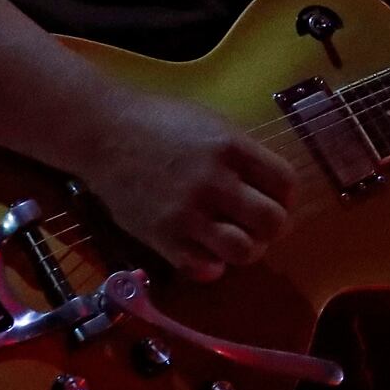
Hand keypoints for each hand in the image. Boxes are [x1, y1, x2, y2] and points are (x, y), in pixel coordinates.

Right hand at [76, 94, 295, 282]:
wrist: (103, 134)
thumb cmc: (159, 121)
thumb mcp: (211, 122)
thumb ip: (242, 153)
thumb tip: (270, 184)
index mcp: (231, 147)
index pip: (286, 182)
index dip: (285, 195)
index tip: (273, 198)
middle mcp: (215, 182)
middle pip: (272, 221)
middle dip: (271, 227)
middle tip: (256, 224)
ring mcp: (188, 212)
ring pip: (243, 251)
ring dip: (245, 250)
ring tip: (233, 241)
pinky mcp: (162, 237)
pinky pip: (203, 268)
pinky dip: (211, 266)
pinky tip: (205, 252)